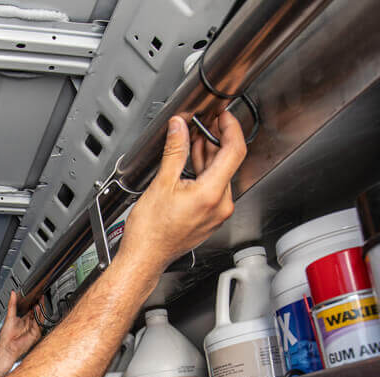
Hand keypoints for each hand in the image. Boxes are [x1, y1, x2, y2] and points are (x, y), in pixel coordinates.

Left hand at [0, 290, 40, 359]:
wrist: (7, 347)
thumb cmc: (7, 336)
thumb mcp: (9, 316)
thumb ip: (12, 304)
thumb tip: (12, 294)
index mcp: (24, 320)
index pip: (32, 310)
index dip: (34, 303)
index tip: (35, 296)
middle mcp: (29, 324)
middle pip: (37, 313)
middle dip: (40, 305)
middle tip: (40, 297)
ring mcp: (33, 329)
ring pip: (40, 318)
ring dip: (41, 310)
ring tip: (39, 303)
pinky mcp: (35, 334)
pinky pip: (39, 324)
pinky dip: (39, 317)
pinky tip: (37, 310)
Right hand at [116, 111, 245, 269]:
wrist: (145, 257)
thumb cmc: (150, 232)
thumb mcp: (161, 183)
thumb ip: (175, 150)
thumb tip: (179, 128)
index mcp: (211, 194)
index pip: (234, 151)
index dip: (231, 128)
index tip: (223, 117)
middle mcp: (220, 206)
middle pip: (227, 163)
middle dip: (215, 141)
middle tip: (203, 124)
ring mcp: (217, 214)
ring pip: (221, 176)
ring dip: (208, 157)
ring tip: (193, 143)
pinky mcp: (211, 218)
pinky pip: (215, 190)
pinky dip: (205, 174)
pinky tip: (191, 166)